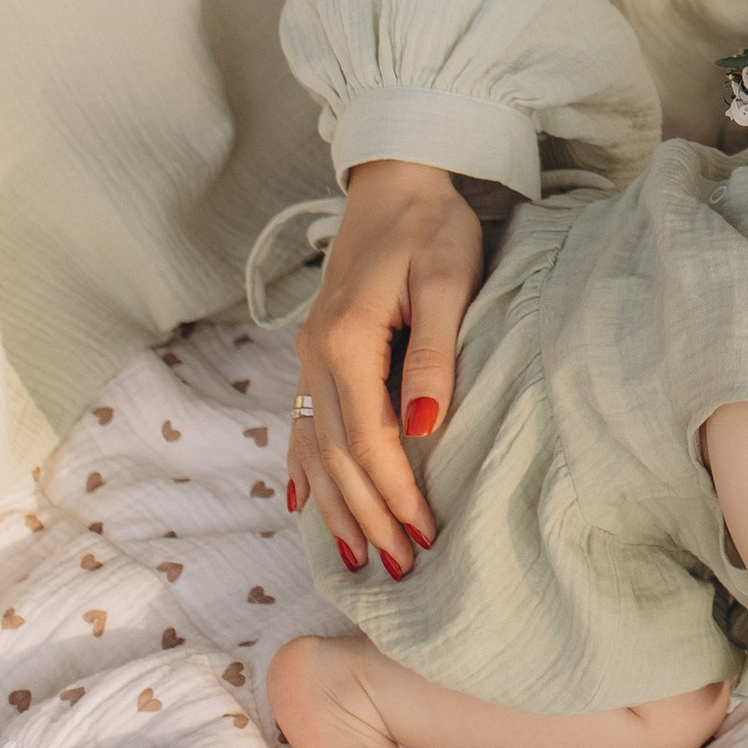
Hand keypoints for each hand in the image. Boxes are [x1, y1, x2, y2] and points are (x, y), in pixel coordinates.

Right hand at [291, 159, 483, 578]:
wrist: (397, 179)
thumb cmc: (432, 226)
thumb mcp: (447, 279)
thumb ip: (432, 351)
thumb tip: (421, 426)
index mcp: (346, 340)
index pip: (369, 439)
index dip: (395, 492)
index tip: (423, 534)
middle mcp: (315, 355)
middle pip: (337, 455)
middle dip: (367, 514)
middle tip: (398, 567)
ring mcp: (307, 356)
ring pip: (313, 447)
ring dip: (335, 505)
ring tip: (355, 555)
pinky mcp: (314, 351)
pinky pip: (300, 422)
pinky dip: (303, 468)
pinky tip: (304, 502)